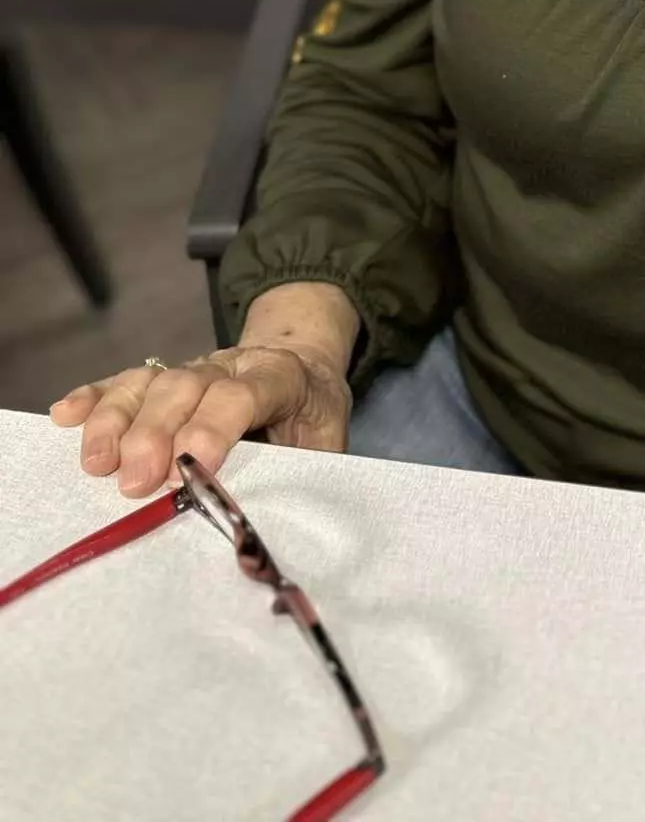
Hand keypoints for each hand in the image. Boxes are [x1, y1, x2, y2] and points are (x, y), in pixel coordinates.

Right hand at [49, 342, 352, 497]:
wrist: (305, 366)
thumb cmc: (312, 419)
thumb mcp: (327, 443)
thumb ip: (301, 475)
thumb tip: (270, 528)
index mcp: (280, 376)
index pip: (242, 394)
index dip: (215, 427)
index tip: (193, 467)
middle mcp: (231, 365)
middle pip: (186, 387)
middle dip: (156, 433)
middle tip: (136, 483)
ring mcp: (194, 367)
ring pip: (150, 382)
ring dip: (118, 420)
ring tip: (97, 465)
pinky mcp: (164, 377)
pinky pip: (124, 381)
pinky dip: (95, 397)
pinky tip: (66, 416)